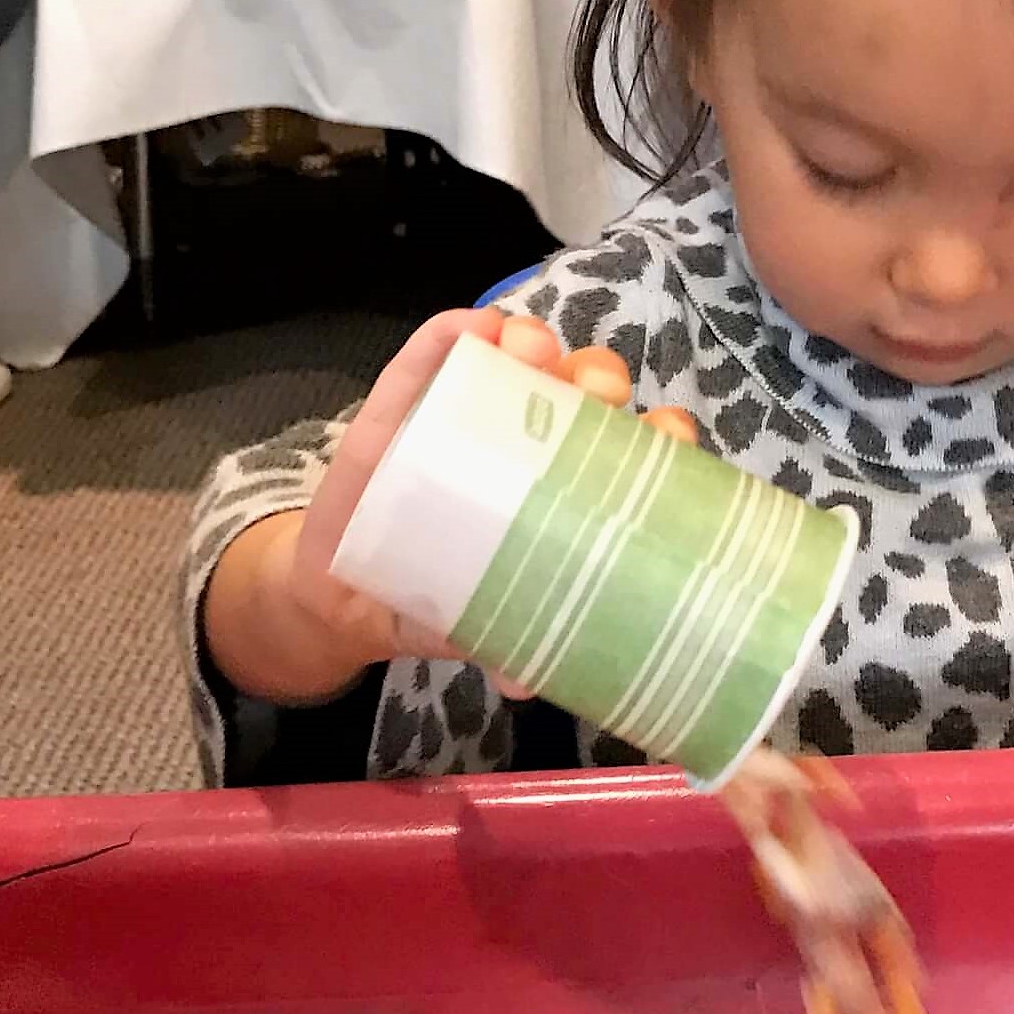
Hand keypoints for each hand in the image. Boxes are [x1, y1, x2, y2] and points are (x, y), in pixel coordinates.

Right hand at [206, 308, 697, 705]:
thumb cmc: (432, 598)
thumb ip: (498, 646)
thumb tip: (528, 684)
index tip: (672, 438)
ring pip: (520, 358)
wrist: (341, 594)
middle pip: (583, 392)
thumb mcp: (469, 628)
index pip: (628, 453)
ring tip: (531, 352)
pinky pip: (431, 354)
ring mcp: (468, 413)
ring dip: (536, 343)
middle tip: (597, 394)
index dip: (660, 437)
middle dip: (600, 379)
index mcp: (565, 492)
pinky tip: (472, 329)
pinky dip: (453, 334)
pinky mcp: (404, 400)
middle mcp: (528, 442)